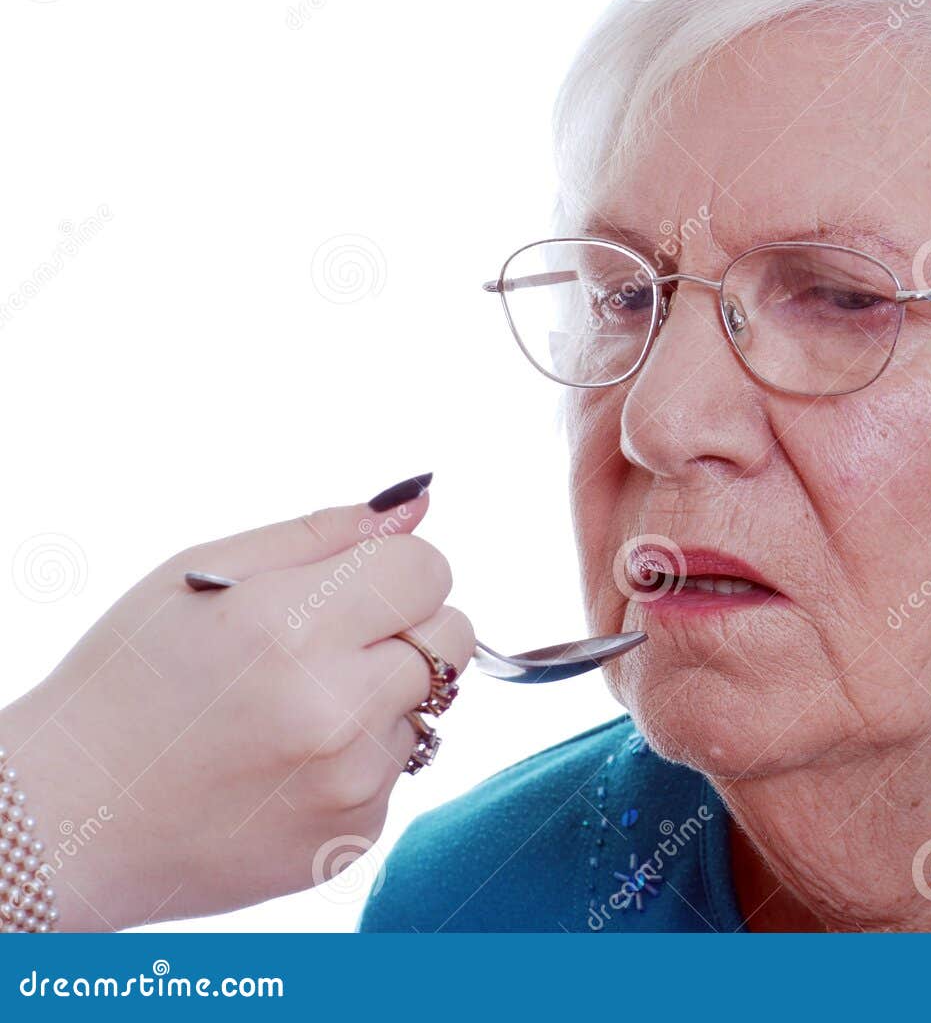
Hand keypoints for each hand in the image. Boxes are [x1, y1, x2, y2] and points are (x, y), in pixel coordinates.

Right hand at [0, 476, 472, 929]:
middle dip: (403, 629)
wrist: (70, 817)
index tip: (346, 590)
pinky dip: (359, 758)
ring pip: (431, 706)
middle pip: (452, 635)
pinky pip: (398, 770)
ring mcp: (350, 782)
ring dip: (381, 698)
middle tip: (324, 648)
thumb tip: (420, 502)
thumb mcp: (205, 577)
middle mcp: (336, 709)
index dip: (391, 571)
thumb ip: (327, 534)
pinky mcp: (355, 837)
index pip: (429, 568)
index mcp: (296, 626)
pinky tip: (285, 765)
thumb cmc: (130, 680)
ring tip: (292, 713)